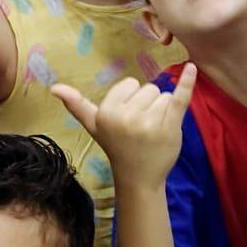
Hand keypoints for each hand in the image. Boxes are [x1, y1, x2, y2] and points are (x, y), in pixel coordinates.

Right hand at [53, 68, 195, 186]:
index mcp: (107, 112)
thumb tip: (54, 87)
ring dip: (163, 111)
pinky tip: (192, 68)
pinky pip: (180, 98)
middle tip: (141, 128)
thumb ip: (77, 105)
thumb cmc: (116, 147)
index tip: (127, 120)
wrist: (139, 177)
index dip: (131, 99)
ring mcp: (150, 123)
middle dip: (148, 105)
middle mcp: (127, 117)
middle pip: (149, 88)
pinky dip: (187, 83)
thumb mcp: (94, 127)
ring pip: (164, 95)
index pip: (130, 84)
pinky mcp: (170, 127)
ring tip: (153, 131)